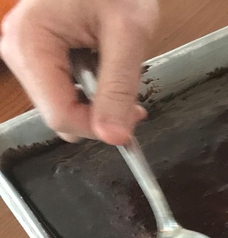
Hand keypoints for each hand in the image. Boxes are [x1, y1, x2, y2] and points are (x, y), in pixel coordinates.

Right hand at [0, 0, 157, 144]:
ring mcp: (25, 53)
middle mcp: (18, 50)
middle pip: (59, 113)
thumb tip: (114, 136)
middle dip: (98, 114)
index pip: (60, 114)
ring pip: (62, 105)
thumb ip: (119, 88)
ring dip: (96, 101)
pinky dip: (90, 89)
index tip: (134, 118)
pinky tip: (104, 67)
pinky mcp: (38, 54)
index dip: (99, 127)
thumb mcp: (128, 35)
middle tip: (132, 97)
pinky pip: (63, 89)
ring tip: (115, 70)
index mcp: (30, 43)